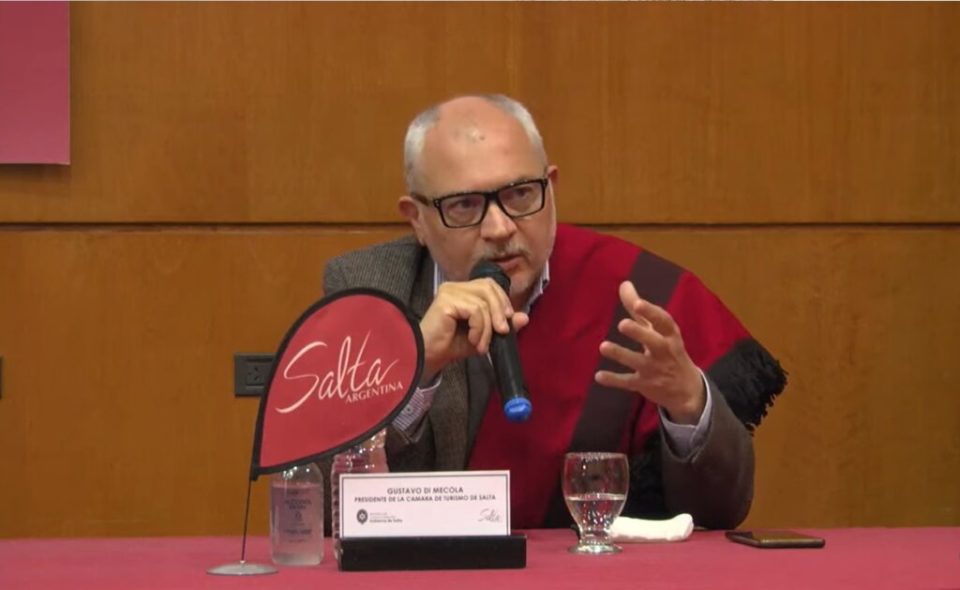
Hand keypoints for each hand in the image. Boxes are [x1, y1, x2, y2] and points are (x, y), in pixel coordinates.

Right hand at [419, 278, 528, 383]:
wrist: (430, 356)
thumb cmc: (451, 345)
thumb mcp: (483, 334)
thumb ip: (502, 325)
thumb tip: (524, 316)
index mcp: (462, 291)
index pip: (489, 284)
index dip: (502, 299)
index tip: (507, 321)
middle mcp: (455, 287)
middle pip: (489, 287)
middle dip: (500, 310)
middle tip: (502, 332)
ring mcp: (449, 291)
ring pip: (483, 302)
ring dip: (488, 327)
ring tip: (481, 344)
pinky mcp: (446, 300)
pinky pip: (475, 310)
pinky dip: (479, 328)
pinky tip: (473, 340)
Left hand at [595, 281, 704, 423]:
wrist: (686, 389)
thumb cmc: (668, 350)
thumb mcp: (658, 330)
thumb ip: (640, 309)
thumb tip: (624, 284)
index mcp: (669, 335)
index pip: (664, 322)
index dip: (651, 312)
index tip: (637, 303)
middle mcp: (664, 351)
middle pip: (654, 342)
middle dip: (639, 333)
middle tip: (622, 324)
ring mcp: (654, 370)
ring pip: (638, 362)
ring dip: (621, 354)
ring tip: (603, 346)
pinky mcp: (644, 385)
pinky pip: (628, 382)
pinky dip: (614, 380)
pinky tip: (599, 376)